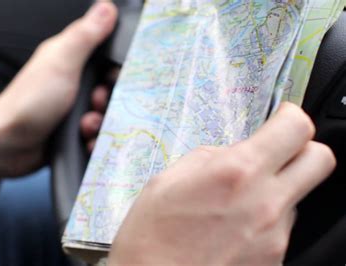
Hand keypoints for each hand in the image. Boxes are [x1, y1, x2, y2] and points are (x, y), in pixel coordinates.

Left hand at [0, 2, 117, 179]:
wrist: (7, 146)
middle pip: (110, 89)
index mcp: (70, 59)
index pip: (107, 58)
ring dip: (100, 123)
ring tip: (84, 125)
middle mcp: (73, 83)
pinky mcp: (73, 130)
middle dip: (108, 101)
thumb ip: (85, 36)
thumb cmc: (28, 102)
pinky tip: (84, 139)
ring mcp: (73, 108)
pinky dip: (94, 139)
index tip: (114, 79)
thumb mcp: (61, 63)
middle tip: (94, 103)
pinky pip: (96, 134)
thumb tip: (106, 8)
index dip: (117, 69)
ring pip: (105, 114)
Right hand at [109, 103, 335, 265]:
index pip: (296, 128)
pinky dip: (264, 223)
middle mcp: (265, 203)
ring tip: (235, 205)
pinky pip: (281, 230)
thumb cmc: (151, 237)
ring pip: (298, 198)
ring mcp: (275, 238)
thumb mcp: (168, 180)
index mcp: (236, 172)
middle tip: (276, 154)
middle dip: (303, 150)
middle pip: (321, 160)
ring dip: (276, 192)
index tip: (280, 120)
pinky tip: (232, 230)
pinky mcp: (274, 262)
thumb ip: (210, 158)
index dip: (290, 117)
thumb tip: (231, 153)